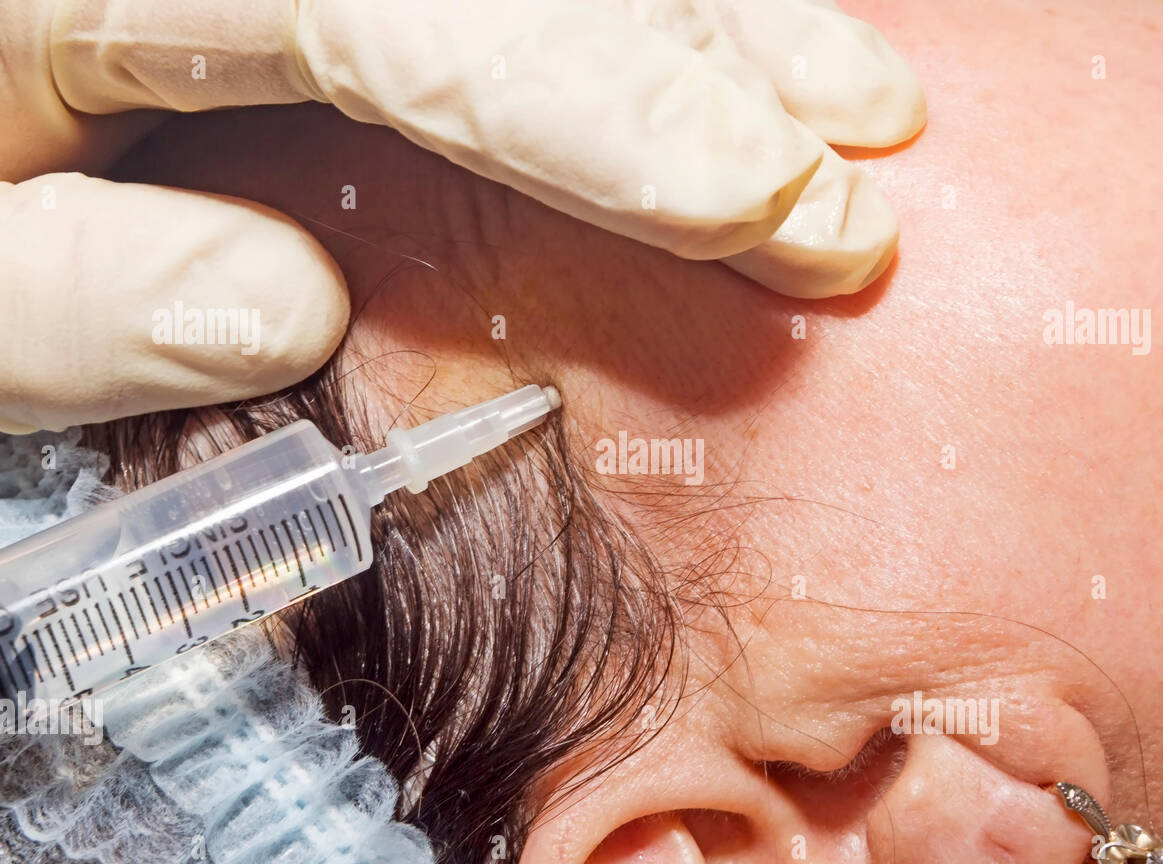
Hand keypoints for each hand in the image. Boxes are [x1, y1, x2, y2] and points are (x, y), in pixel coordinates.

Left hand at [0, 0, 923, 432]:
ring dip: (718, 19)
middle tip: (857, 177)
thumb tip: (282, 307)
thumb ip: (76, 306)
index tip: (772, 206)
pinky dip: (642, 19)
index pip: (405, 11)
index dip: (612, 111)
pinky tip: (735, 48)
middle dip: (711, 66)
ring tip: (858, 99)